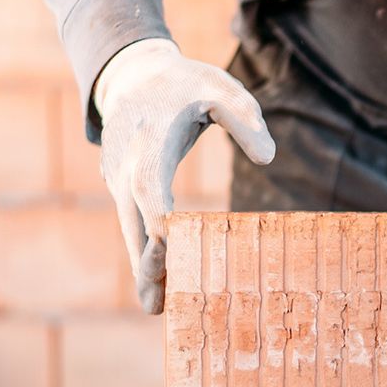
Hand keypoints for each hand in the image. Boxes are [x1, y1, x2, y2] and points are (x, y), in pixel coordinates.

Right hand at [95, 38, 275, 313]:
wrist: (134, 77)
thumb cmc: (187, 84)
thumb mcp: (221, 86)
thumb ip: (246, 118)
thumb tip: (268, 158)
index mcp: (149, 139)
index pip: (149, 185)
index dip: (158, 216)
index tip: (171, 247)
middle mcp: (126, 164)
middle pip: (133, 219)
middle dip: (145, 260)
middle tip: (156, 304)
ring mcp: (118, 178)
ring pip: (129, 228)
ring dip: (142, 267)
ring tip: (155, 309)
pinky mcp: (121, 188)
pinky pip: (133, 225)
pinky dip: (143, 253)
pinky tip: (159, 286)